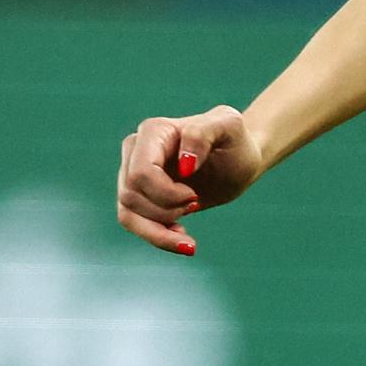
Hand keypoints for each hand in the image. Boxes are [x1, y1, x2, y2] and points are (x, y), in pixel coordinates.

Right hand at [116, 105, 261, 257]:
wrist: (237, 161)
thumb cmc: (234, 141)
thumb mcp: (229, 126)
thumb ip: (203, 133)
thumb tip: (183, 164)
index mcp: (153, 131)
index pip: (141, 173)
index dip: (167, 194)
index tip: (195, 196)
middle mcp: (135, 149)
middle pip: (132, 195)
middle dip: (167, 210)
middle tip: (196, 203)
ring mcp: (132, 173)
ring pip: (127, 213)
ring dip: (161, 229)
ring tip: (190, 222)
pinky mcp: (137, 195)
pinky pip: (131, 223)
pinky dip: (156, 237)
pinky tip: (181, 239)